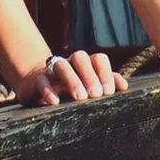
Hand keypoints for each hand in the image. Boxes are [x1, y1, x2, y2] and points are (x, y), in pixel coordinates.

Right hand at [13, 51, 128, 106]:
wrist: (35, 83)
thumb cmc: (68, 86)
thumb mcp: (87, 86)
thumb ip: (106, 83)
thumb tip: (123, 86)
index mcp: (84, 64)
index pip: (98, 59)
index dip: (105, 72)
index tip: (110, 91)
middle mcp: (69, 63)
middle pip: (80, 58)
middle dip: (90, 76)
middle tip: (97, 94)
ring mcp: (52, 70)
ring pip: (62, 66)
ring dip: (72, 80)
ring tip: (80, 97)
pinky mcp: (37, 80)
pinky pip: (42, 81)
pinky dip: (48, 91)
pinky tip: (55, 101)